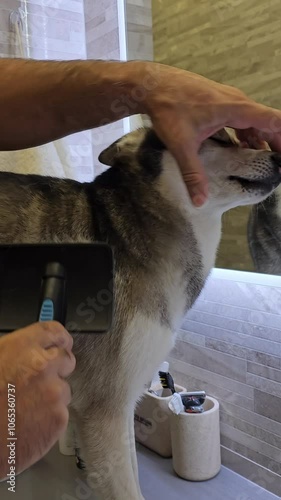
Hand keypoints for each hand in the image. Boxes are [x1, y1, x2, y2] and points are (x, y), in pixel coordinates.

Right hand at [0, 322, 75, 478]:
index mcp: (21, 348)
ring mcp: (53, 392)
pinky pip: (61, 412)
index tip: (61, 342)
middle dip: (58, 367)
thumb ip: (13, 353)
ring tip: (26, 408)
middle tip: (42, 380)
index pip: (53, 331)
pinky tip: (28, 423)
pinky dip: (49, 417)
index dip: (58, 337)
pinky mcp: (58, 418)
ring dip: (51, 395)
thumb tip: (25, 351)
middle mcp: (41, 366)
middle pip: (66, 358)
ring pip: (63, 389)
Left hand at [137, 63, 280, 205]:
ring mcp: (229, 100)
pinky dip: (247, 134)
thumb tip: (200, 201)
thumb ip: (193, 173)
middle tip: (276, 168)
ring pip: (254, 121)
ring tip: (262, 163)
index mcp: (236, 108)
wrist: (152, 84)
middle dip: (275, 145)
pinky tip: (242, 150)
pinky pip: (242, 119)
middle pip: (267, 123)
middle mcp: (237, 102)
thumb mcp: (181, 144)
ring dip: (261, 141)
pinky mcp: (220, 102)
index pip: (274, 121)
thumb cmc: (168, 108)